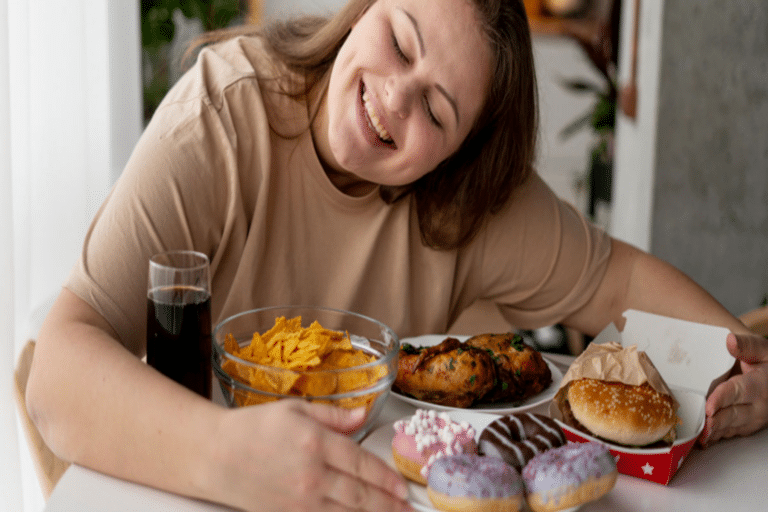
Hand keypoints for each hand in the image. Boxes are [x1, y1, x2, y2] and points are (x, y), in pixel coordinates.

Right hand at [209, 399, 412, 511]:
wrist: (213, 455)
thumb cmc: (251, 429)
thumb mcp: (295, 409)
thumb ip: (334, 415)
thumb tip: (364, 415)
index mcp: (315, 443)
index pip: (362, 464)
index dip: (386, 477)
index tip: (402, 486)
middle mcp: (310, 475)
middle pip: (360, 495)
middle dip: (389, 504)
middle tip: (407, 509)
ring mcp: (299, 501)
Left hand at [700, 332, 767, 446]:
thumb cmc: (767, 362)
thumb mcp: (762, 349)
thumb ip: (746, 345)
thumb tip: (730, 340)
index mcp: (759, 385)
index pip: (737, 392)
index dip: (721, 400)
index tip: (708, 407)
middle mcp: (758, 406)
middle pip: (733, 415)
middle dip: (716, 422)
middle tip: (700, 427)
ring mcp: (753, 418)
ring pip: (731, 427)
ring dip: (715, 433)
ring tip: (698, 436)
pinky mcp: (747, 426)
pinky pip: (730, 433)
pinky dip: (716, 437)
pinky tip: (702, 440)